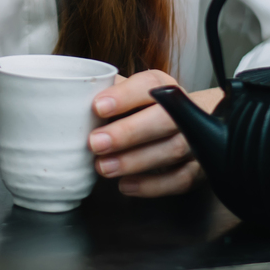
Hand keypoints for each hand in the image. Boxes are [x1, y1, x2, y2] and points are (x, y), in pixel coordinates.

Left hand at [86, 70, 223, 197]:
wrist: (194, 122)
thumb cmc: (148, 108)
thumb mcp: (130, 93)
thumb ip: (107, 93)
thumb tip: (69, 100)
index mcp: (165, 87)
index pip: (149, 84)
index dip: (124, 96)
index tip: (97, 107)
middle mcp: (186, 110)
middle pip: (163, 119)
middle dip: (128, 132)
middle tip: (95, 143)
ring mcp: (197, 140)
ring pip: (172, 149)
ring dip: (135, 161)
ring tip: (104, 167)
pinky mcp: (200, 168)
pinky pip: (181, 179)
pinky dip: (153, 185)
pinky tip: (126, 185)